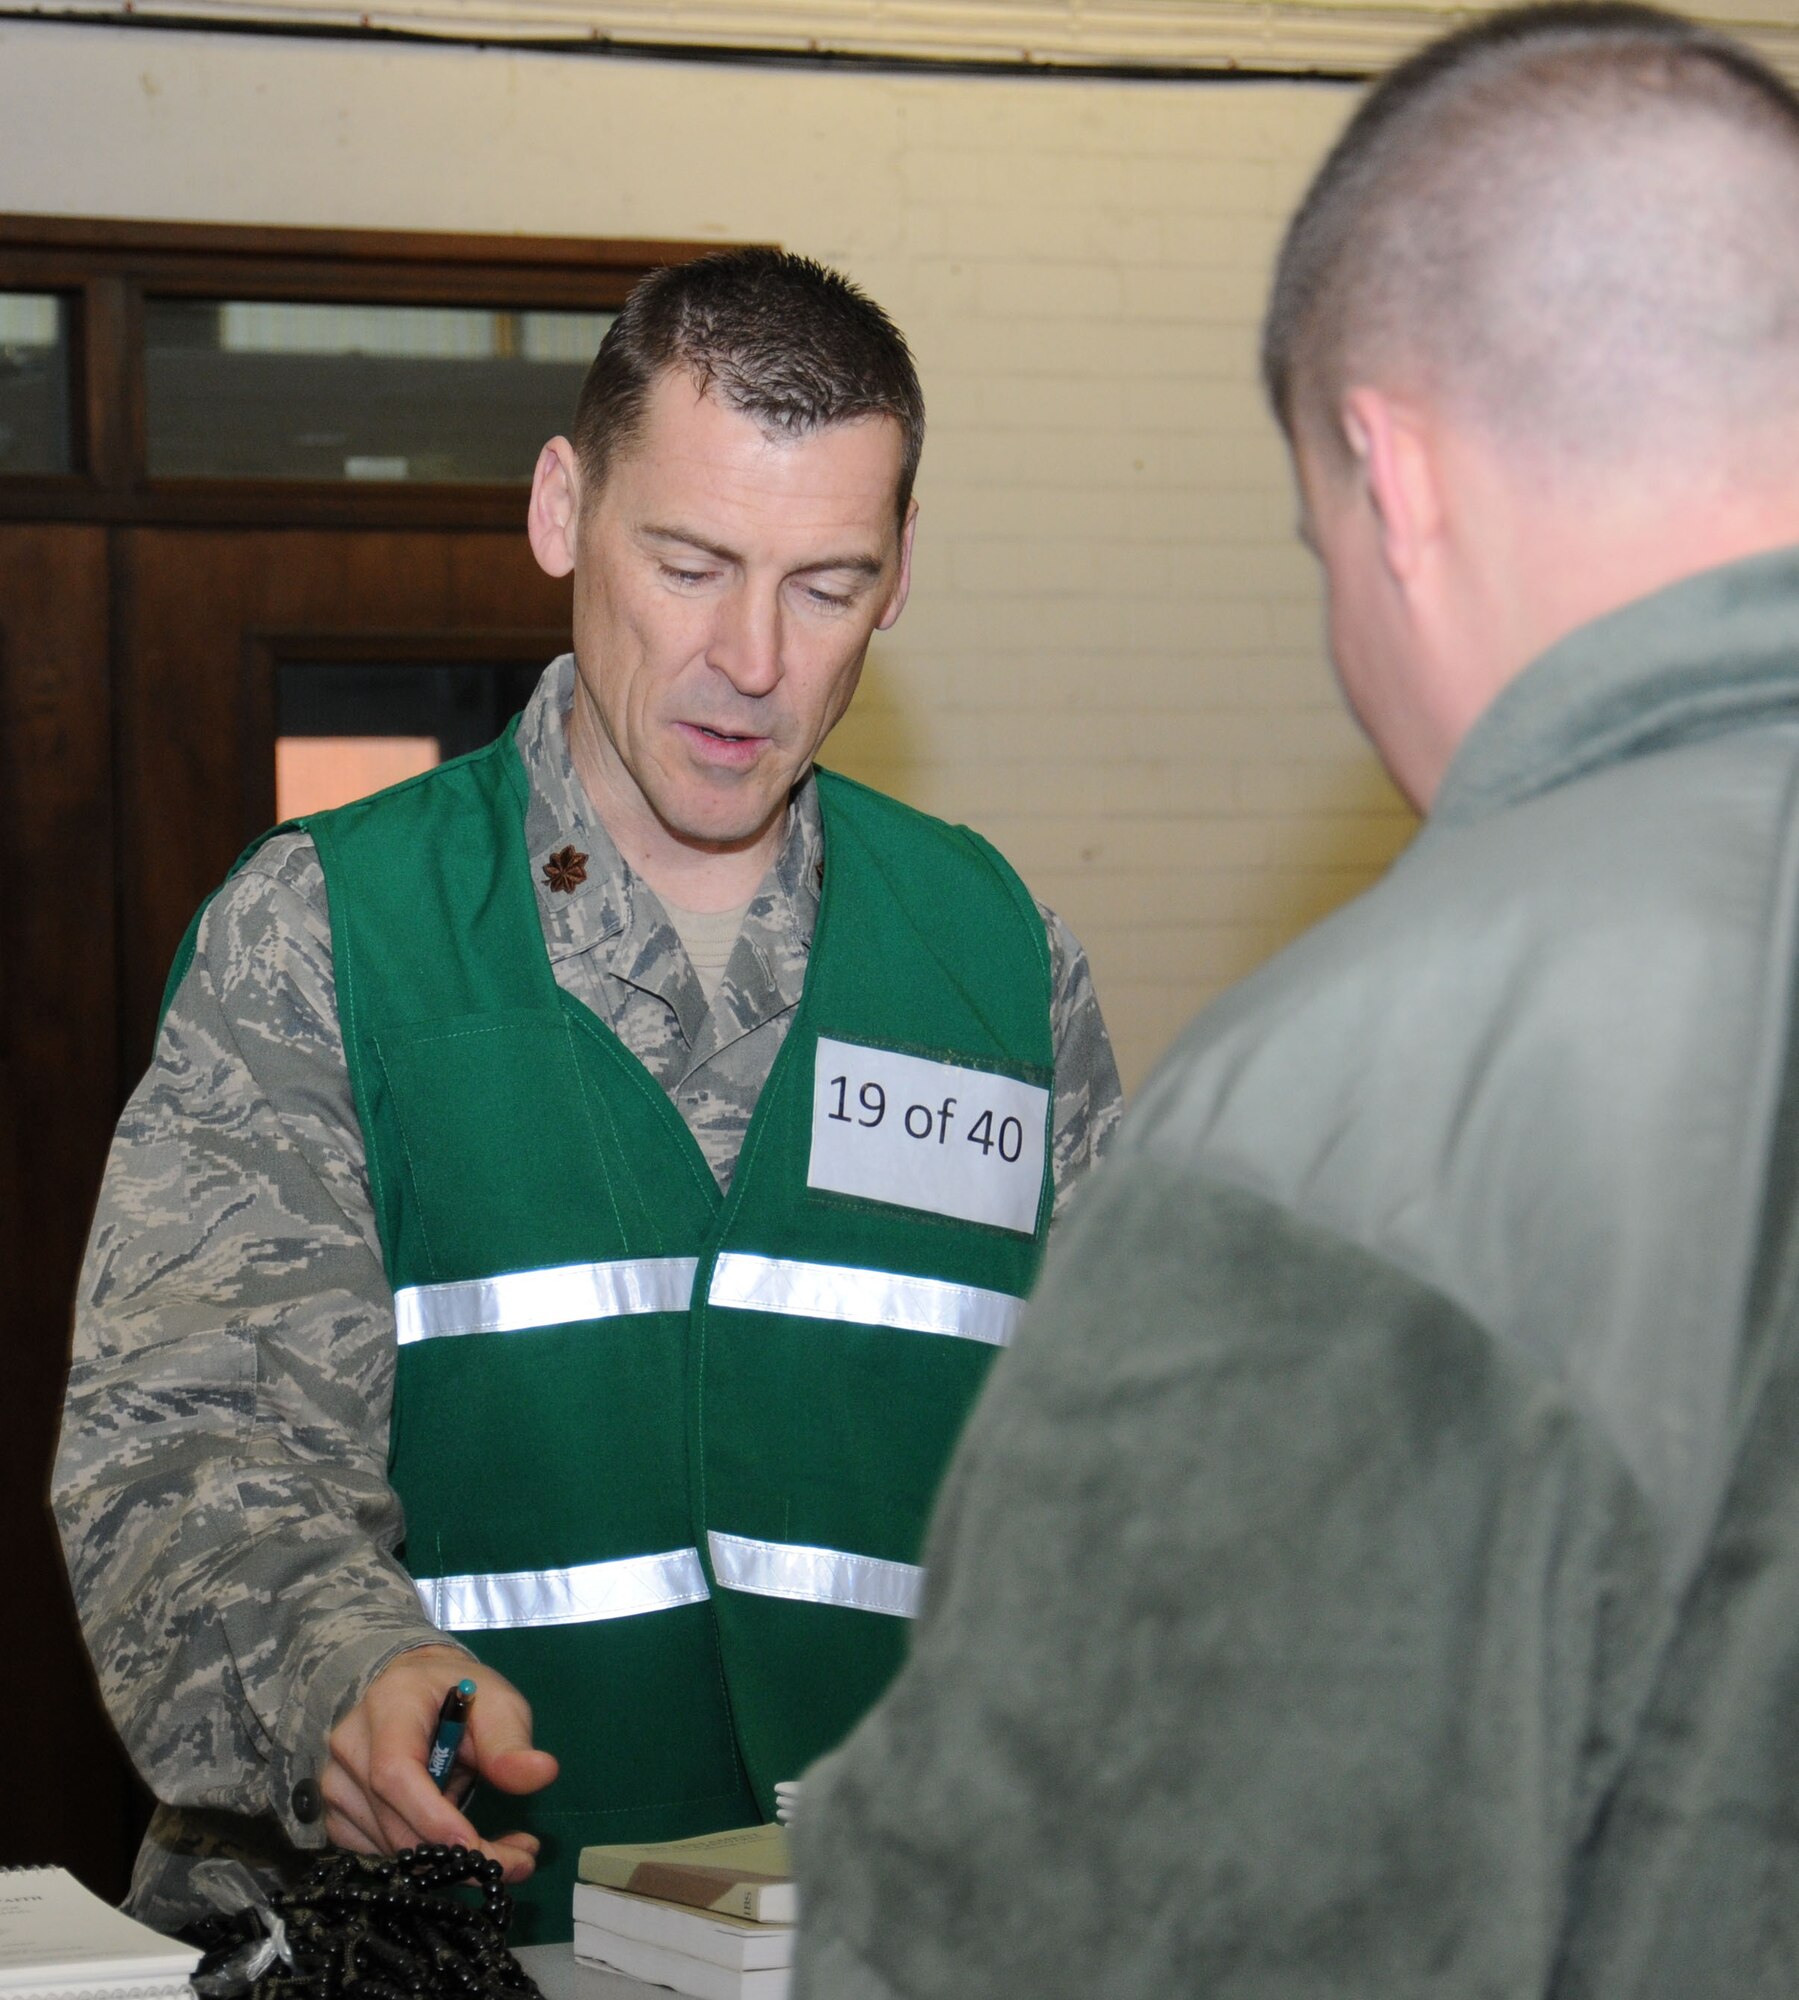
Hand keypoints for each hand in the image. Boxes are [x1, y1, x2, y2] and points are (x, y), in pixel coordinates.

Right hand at [322, 1643, 559, 1881]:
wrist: (411, 1690)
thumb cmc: (456, 1692)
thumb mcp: (495, 1701)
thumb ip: (511, 1740)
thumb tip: (541, 1774)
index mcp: (388, 1707)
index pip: (395, 1772)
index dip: (431, 1817)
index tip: (475, 1848)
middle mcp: (350, 1748)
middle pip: (394, 1821)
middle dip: (458, 1855)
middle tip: (521, 1862)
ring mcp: (336, 1786)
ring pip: (389, 1848)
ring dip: (449, 1866)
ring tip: (509, 1852)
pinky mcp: (338, 1817)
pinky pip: (380, 1856)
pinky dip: (425, 1867)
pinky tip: (463, 1851)